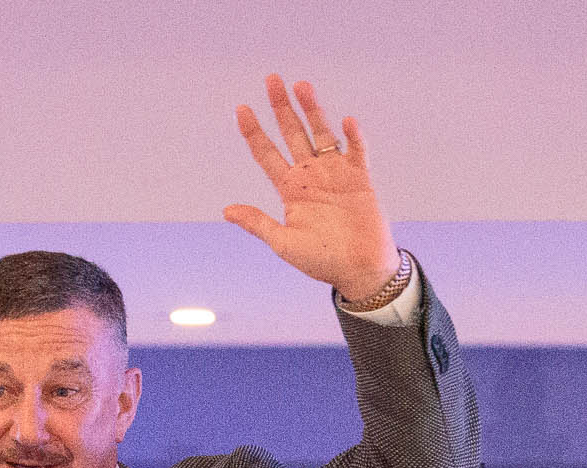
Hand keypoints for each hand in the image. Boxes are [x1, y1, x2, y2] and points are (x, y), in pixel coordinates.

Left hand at [223, 74, 400, 302]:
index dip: (253, 132)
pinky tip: (345, 122)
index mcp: (289, 189)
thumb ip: (258, 223)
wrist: (358, 269)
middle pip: (293, 133)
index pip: (266, 154)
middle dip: (282, 107)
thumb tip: (226, 210)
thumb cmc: (319, 259)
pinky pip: (356, 151)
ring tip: (301, 85)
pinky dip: (352, 137)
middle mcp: (310, 175)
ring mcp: (335, 173)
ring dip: (312, 110)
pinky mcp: (360, 178)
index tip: (240, 109)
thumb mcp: (282, 243)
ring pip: (321, 133)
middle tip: (272, 80)